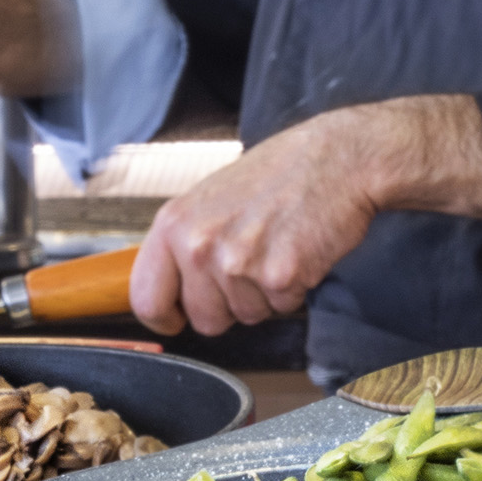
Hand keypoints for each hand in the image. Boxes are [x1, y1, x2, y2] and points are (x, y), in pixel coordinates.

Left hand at [128, 93, 481, 336]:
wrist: (335, 160)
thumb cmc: (277, 175)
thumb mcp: (210, 199)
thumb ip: (186, 243)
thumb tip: (172, 289)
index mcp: (174, 223)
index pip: (146, 298)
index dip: (164, 318)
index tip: (177, 318)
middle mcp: (199, 245)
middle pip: (204, 320)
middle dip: (229, 307)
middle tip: (251, 267)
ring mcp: (238, 262)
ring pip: (247, 317)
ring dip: (265, 296)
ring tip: (277, 249)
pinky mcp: (278, 276)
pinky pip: (281, 309)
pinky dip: (293, 290)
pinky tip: (298, 252)